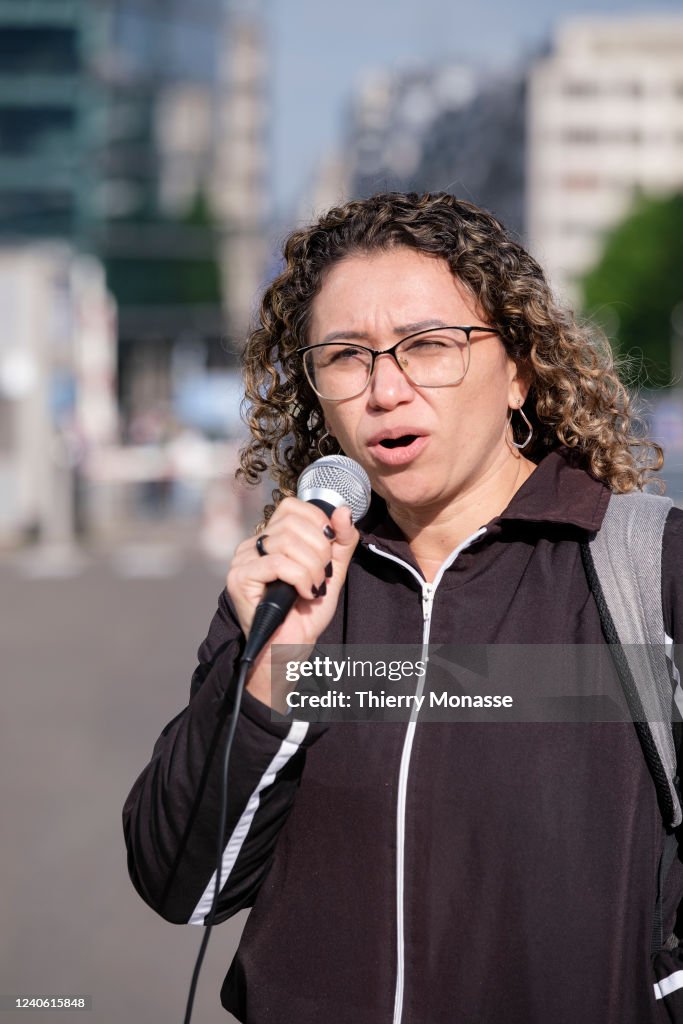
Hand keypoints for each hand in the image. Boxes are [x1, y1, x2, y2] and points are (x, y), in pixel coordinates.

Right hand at [227, 498, 357, 706]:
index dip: (317, 521)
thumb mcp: (331, 571)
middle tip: (322, 576)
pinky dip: (300, 577)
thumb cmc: (306, 613)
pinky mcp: (240, 577)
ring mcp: (243, 560)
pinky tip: (304, 593)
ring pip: (286, 542)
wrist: (291, 648)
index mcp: (271, 538)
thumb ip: (341, 541)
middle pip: (292, 523)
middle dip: (320, 549)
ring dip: (312, 567)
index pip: (292, 506)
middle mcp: (252, 544)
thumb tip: (342, 510)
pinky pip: (277, 563)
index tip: (329, 548)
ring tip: (314, 588)